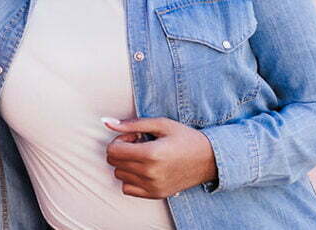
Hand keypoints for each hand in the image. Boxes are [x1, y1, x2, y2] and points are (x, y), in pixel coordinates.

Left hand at [103, 117, 218, 198]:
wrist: (209, 159)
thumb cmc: (185, 138)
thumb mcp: (161, 124)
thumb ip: (132, 124)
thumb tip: (106, 121)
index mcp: (151, 154)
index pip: (113, 150)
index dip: (120, 140)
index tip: (135, 136)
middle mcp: (150, 173)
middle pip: (114, 163)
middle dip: (122, 150)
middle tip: (140, 144)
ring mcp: (152, 187)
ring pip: (119, 175)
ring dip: (127, 164)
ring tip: (145, 157)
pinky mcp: (155, 195)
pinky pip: (127, 189)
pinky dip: (131, 178)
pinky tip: (145, 169)